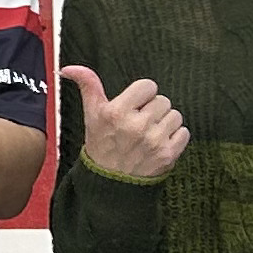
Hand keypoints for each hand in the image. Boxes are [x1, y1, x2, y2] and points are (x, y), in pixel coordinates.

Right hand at [62, 65, 190, 182]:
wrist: (110, 183)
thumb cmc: (101, 145)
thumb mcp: (91, 114)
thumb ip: (87, 86)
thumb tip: (69, 68)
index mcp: (116, 112)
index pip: (148, 86)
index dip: (142, 95)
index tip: (134, 106)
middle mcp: (136, 126)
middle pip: (163, 100)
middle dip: (153, 110)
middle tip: (139, 123)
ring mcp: (153, 141)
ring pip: (175, 115)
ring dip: (165, 123)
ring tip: (150, 133)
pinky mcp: (168, 154)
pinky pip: (184, 133)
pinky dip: (175, 137)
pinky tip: (159, 143)